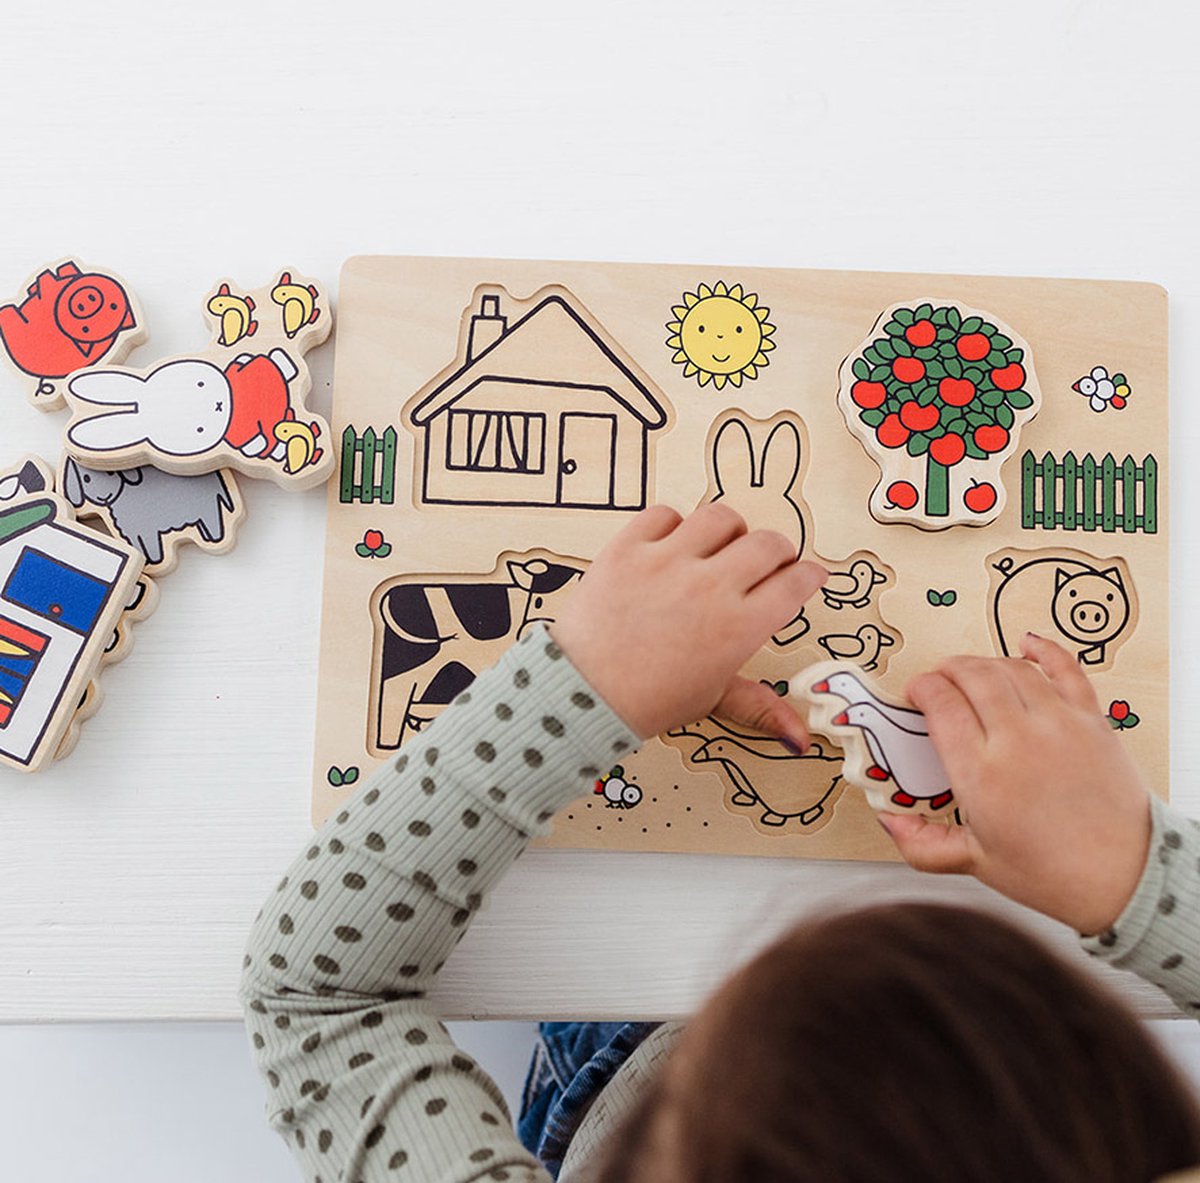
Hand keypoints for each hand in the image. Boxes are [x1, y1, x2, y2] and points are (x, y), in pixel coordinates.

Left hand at [550, 503, 826, 742]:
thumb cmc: (646, 701)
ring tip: (721, 549)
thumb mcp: (711, 700)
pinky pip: (664, 514)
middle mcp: (709, 587)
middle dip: (777, 552)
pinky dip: (673, 525)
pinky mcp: (628, 548)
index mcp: (737, 628)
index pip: (793, 584)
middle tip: (769, 563)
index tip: (806, 576)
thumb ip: (760, 708)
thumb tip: (800, 738)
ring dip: (729, 531)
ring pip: (720, 518)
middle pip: (767, 544)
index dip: (807, 576)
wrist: (581, 694)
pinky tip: (672, 546)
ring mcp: (667, 563)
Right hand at [879, 634, 1151, 934]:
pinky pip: (1066, 669)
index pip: (941, 703)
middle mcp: (1018, 741)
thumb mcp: (976, 862)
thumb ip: (923, 844)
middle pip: (971, 676)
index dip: (921, 688)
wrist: (1125, 878)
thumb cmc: (1055, 873)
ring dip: (984, 662)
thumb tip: (891, 822)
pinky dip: (1045, 650)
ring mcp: (1058, 725)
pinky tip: (1028, 644)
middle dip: (946, 669)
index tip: (916, 694)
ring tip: (972, 671)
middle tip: (938, 679)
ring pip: (1011, 668)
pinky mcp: (1091, 721)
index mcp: (982, 774)